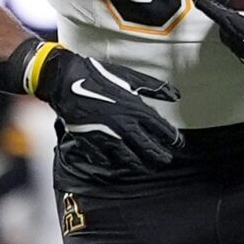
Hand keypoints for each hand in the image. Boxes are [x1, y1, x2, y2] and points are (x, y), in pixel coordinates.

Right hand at [32, 44, 179, 171]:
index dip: (173, 139)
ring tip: (148, 167)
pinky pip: (107, 160)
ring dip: (142, 165)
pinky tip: (121, 164)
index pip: (162, 131)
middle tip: (166, 160)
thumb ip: (156, 87)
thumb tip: (176, 95)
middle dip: (160, 157)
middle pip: (149, 149)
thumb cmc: (98, 76)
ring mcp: (108, 137)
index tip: (177, 143)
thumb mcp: (131, 77)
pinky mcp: (92, 142)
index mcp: (137, 110)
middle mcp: (125, 126)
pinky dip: (115, 164)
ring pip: (131, 159)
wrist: (66, 81)